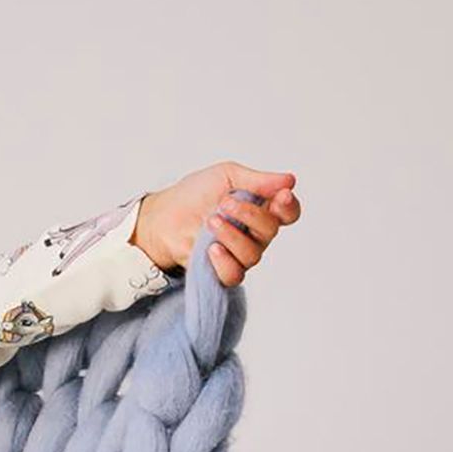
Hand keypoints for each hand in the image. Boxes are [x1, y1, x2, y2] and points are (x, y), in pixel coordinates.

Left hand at [134, 163, 301, 286]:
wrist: (163, 216)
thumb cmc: (194, 195)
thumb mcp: (227, 176)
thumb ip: (258, 180)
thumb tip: (290, 180)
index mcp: (260, 208)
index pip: (288, 213)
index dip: (289, 206)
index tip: (281, 196)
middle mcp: (254, 234)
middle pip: (270, 231)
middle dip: (250, 215)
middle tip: (225, 203)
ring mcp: (239, 255)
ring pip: (252, 254)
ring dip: (232, 236)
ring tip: (210, 221)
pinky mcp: (221, 272)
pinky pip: (234, 275)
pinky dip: (224, 261)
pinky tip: (211, 249)